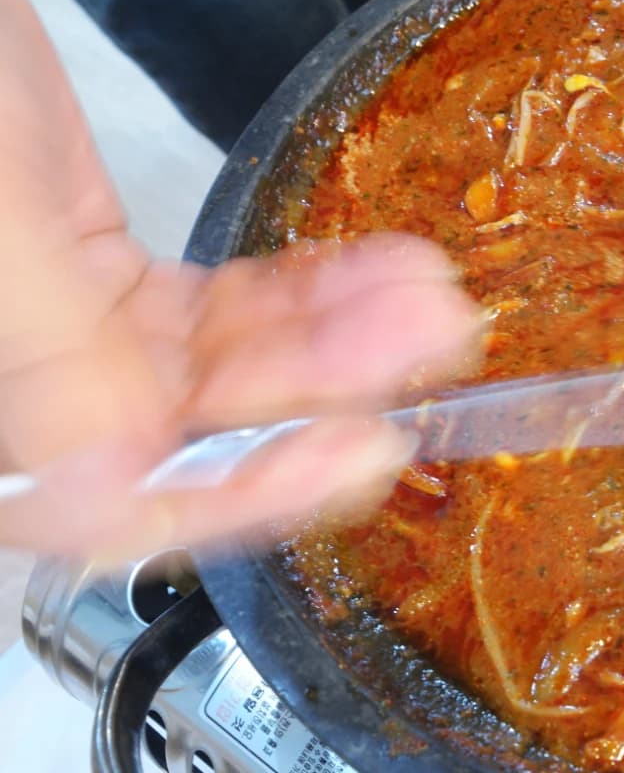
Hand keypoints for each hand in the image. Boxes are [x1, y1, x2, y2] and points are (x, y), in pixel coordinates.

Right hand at [0, 0, 482, 559]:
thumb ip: (51, 349)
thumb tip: (119, 474)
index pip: (112, 506)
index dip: (247, 496)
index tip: (362, 452)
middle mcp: (23, 380)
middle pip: (200, 431)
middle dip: (334, 387)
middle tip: (434, 347)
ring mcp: (63, 326)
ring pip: (227, 364)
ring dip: (342, 332)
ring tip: (432, 297)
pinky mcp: (97, 266)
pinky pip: (222, 302)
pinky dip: (307, 288)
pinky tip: (380, 271)